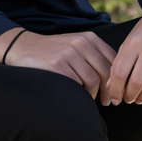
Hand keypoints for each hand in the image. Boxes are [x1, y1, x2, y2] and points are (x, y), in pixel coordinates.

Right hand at [0, 28, 117, 104]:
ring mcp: (68, 53)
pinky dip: (79, 93)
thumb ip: (95, 57)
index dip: (117, 79)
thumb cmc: (54, 52)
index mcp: (90, 38)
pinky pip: (76, 84)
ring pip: (92, 80)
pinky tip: (77, 97)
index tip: (117, 92)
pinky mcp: (56, 65)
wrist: (23, 47)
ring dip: (94, 95)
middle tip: (108, 102)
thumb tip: (116, 80)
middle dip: (109, 91)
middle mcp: (81, 43)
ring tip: (91, 100)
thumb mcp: (77, 46)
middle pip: (105, 72)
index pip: (113, 60)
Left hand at [105, 0, 141, 105]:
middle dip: (130, 97)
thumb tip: (111, 89)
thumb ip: (120, 63)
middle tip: (129, 99)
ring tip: (141, 98)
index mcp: (134, 42)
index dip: (115, 90)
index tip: (116, 99)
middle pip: (136, 82)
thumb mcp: (130, 40)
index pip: (119, 73)